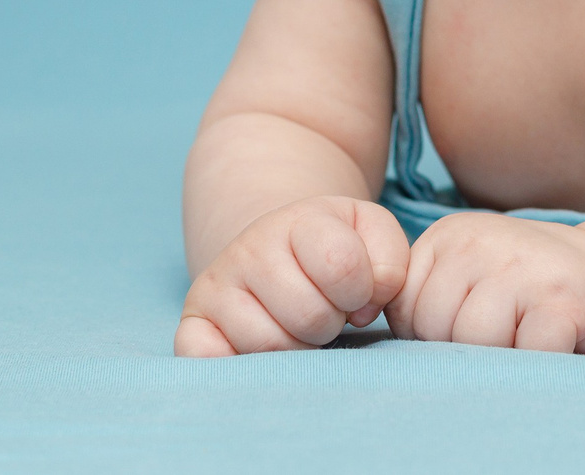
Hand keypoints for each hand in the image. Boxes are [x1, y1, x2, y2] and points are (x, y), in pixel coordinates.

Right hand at [175, 196, 409, 356]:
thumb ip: (391, 260)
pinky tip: (258, 349)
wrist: (274, 247)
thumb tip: (367, 305)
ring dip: (296, 348)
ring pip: (269, 345)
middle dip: (330, 324)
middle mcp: (249, 247)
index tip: (356, 292)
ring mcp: (216, 284)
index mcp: (299, 219)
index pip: (343, 266)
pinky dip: (237, 365)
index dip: (362, 291)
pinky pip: (206, 357)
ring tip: (297, 327)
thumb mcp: (372, 234)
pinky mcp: (193, 322)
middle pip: (309, 316)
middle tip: (325, 312)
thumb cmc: (333, 248)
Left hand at [388, 211, 584, 354]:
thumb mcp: (465, 273)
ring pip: (478, 344)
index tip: (469, 322)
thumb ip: (423, 295)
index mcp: (449, 236)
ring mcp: (525, 267)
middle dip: (465, 348)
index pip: (406, 311)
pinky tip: (554, 339)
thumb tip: (378, 327)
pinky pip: (527, 355)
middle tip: (505, 330)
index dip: (432, 336)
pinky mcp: (564, 300)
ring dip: (503, 356)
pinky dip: (538, 361)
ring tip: (526, 333)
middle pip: (438, 330)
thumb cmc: (524, 286)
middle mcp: (482, 241)